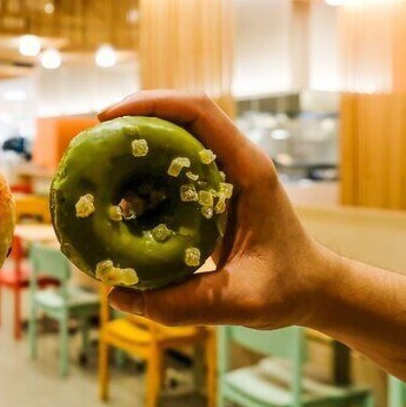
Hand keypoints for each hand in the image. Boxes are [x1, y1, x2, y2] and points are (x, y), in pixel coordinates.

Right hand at [99, 91, 338, 329]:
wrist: (313, 287)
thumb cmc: (286, 287)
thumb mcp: (239, 301)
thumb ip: (182, 303)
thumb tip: (118, 295)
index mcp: (247, 169)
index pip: (199, 111)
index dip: (152, 103)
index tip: (109, 118)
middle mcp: (235, 159)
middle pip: (180, 113)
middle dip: (133, 115)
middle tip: (92, 139)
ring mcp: (224, 170)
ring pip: (175, 134)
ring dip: (136, 140)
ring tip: (98, 162)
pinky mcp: (212, 186)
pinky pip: (173, 162)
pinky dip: (143, 168)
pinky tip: (119, 194)